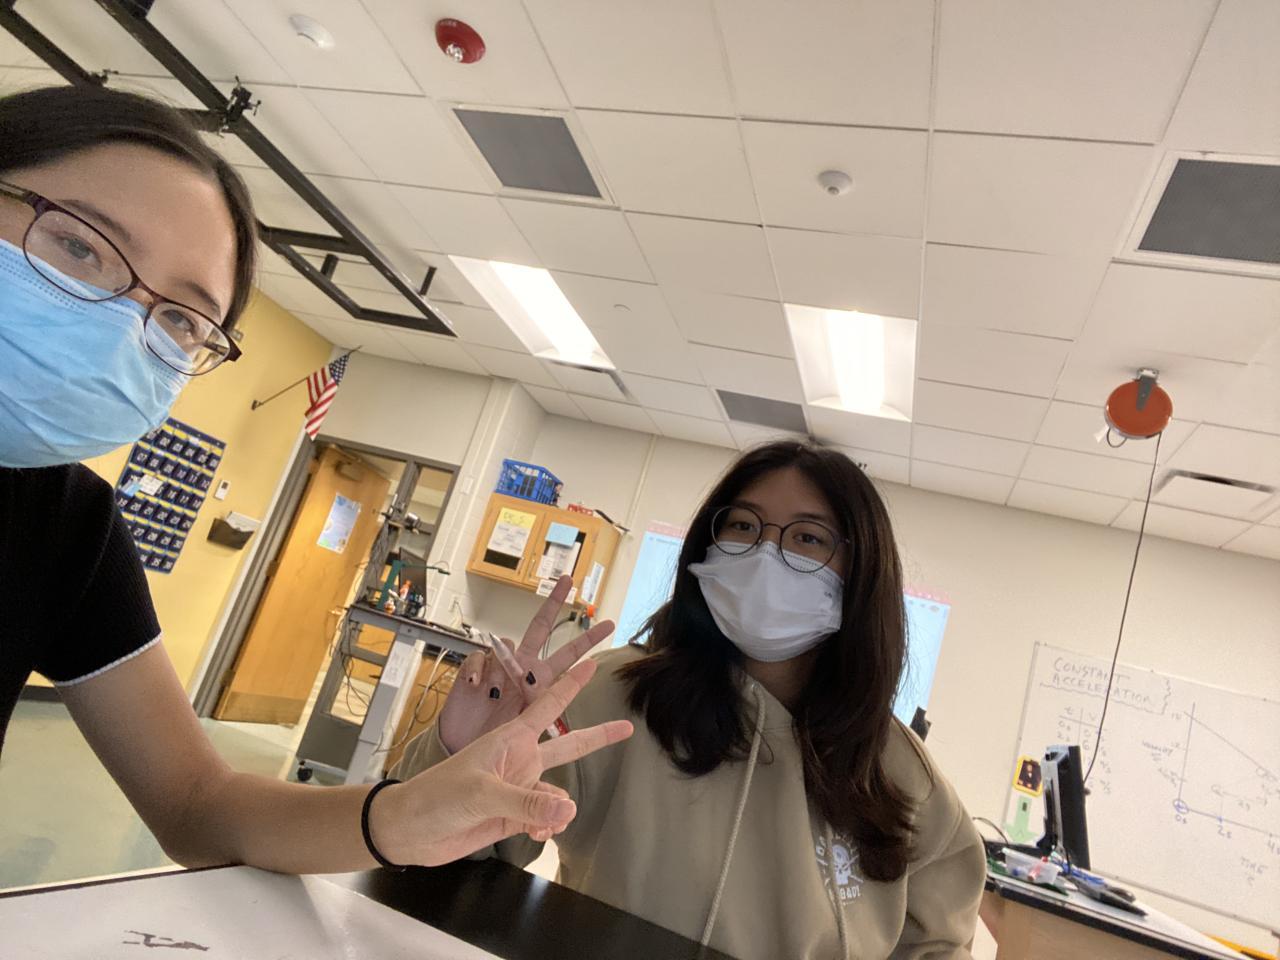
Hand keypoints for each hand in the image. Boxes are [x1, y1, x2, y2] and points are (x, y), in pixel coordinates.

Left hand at [370, 659, 632, 865]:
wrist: (412, 831)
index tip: (593, 665)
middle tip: (626, 727)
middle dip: (597, 737)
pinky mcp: (515, 815)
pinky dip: (547, 826)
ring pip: (558, 794)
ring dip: (557, 808)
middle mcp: (519, 760)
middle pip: (568, 746)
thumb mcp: (482, 792)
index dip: (570, 685)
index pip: (547, 706)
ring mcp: (519, 788)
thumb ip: (526, 801)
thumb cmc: (437, 795)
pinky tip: (537, 833)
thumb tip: (568, 808)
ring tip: (542, 822)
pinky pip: (547, 817)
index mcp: (510, 739)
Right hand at [438, 576, 614, 753]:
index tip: (610, 624)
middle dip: (553, 602)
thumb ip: (541, 711)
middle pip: (540, 626)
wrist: (465, 747)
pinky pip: (478, 658)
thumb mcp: (527, 730)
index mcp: (541, 679)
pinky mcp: (474, 669)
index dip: (587, 640)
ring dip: (503, 666)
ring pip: (505, 642)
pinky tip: (476, 686)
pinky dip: (477, 671)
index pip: (569, 655)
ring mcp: (498, 665)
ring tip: (495, 695)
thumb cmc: (498, 739)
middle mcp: (522, 665)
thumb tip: (543, 691)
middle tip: (567, 580)